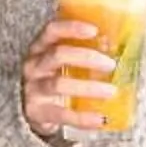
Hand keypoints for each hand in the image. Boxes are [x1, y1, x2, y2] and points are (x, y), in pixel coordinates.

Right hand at [19, 18, 118, 141]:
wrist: (33, 111)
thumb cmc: (54, 78)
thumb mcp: (63, 62)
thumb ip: (82, 52)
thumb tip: (112, 45)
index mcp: (40, 48)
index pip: (52, 31)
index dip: (72, 28)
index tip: (94, 30)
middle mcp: (33, 66)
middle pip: (58, 55)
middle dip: (87, 57)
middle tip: (111, 64)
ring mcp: (33, 89)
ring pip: (59, 84)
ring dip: (88, 87)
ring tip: (111, 91)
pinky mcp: (37, 112)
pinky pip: (62, 114)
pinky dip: (83, 118)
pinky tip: (101, 119)